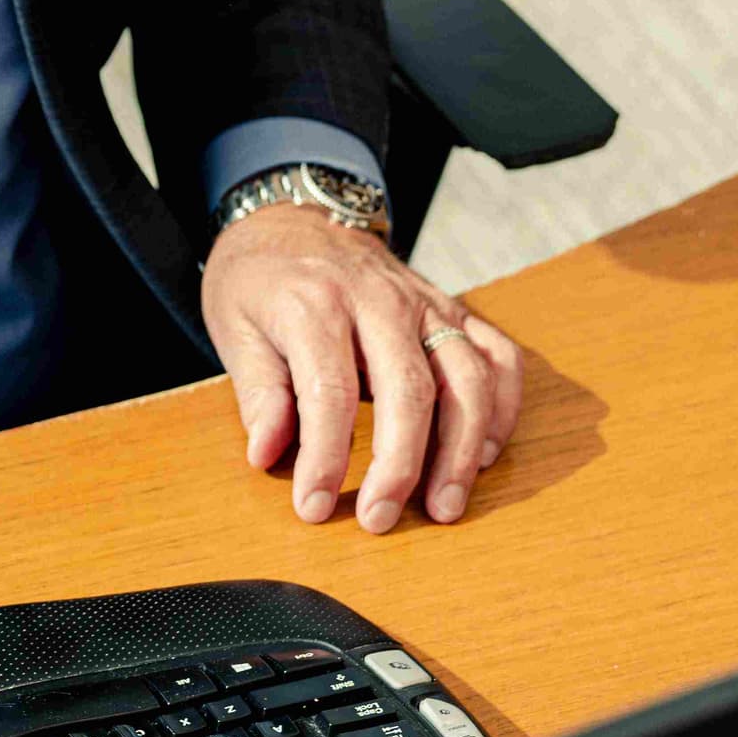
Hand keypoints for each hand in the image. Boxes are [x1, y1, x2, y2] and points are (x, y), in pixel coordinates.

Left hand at [200, 205, 523, 532]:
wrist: (292, 216)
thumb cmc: (260, 281)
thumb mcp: (234, 328)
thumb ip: (257, 392)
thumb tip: (266, 454)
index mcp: (314, 304)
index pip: (329, 394)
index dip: (326, 459)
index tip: (313, 506)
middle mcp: (378, 300)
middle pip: (409, 391)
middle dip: (400, 467)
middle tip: (381, 520)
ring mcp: (424, 303)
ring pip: (467, 378)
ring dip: (463, 450)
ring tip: (445, 505)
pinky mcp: (452, 309)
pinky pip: (499, 355)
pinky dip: (503, 406)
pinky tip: (487, 452)